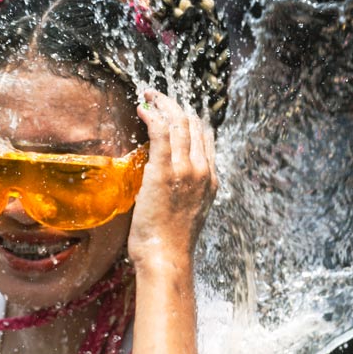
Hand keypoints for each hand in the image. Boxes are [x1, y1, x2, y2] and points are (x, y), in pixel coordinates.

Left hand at [128, 90, 216, 270]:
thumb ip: (184, 191)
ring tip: (148, 96)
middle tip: (157, 96)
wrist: (167, 257)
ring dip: (163, 105)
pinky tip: (142, 109)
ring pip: (179, 124)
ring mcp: (187, 170)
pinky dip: (152, 116)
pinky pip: (162, 134)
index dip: (190, 119)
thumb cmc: (170, 242)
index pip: (205, 137)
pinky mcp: (166, 172)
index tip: (174, 111)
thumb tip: (168, 180)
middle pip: (194, 125)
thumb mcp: (186, 211)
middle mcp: (203, 171)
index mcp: (210, 180)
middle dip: (175, 105)